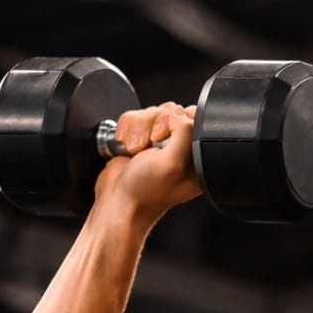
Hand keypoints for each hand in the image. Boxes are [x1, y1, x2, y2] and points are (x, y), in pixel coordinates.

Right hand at [93, 102, 202, 220]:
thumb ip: (184, 133)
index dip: (178, 121)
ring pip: (151, 112)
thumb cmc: (145, 191)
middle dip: (154, 125)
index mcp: (196, 156)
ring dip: (138, 130)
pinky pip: (134, 117)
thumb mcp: (172, 163)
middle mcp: (180, 148)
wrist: (116, 201)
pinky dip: (127, 130)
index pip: (195, 118)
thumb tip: (178, 112)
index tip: (165, 137)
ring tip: (136, 151)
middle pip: (171, 111)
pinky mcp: (140, 139)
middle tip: (150, 148)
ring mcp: (159, 143)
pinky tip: (128, 149)